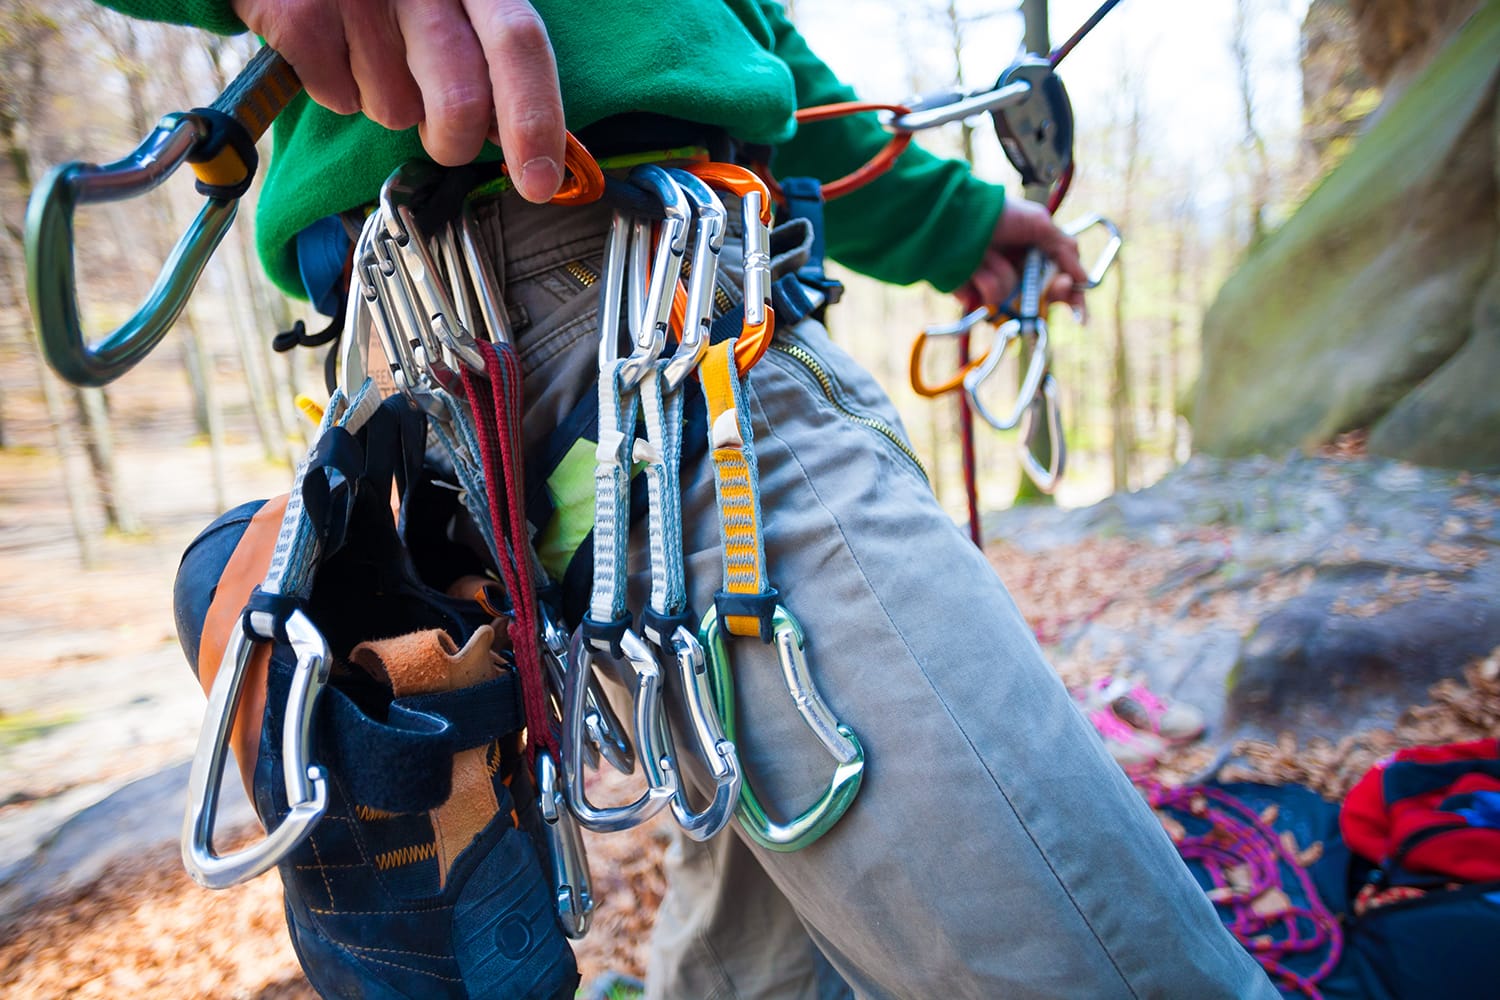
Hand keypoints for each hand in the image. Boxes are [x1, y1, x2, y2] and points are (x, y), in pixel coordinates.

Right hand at [233, 0, 565, 201]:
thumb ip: (490, 51)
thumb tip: (513, 135)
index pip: (520, 43)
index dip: (535, 119)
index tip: (539, 184)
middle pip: (460, 102)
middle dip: (454, 144)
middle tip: (441, 135)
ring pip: (395, 111)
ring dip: (390, 102)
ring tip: (373, 50)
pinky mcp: (299, 16)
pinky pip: (340, 99)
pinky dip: (339, 90)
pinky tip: (335, 46)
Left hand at [955, 198, 1088, 317]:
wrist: (957, 217)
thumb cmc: (998, 214)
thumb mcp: (1039, 223)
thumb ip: (1065, 249)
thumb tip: (1084, 279)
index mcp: (1035, 257)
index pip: (1060, 285)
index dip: (1070, 299)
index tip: (1079, 316)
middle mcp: (1017, 275)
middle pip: (1040, 302)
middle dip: (1045, 292)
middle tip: (1053, 283)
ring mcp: (996, 288)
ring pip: (1014, 300)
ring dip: (1003, 274)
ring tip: (989, 253)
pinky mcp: (975, 298)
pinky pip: (989, 303)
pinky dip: (985, 281)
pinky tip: (975, 266)